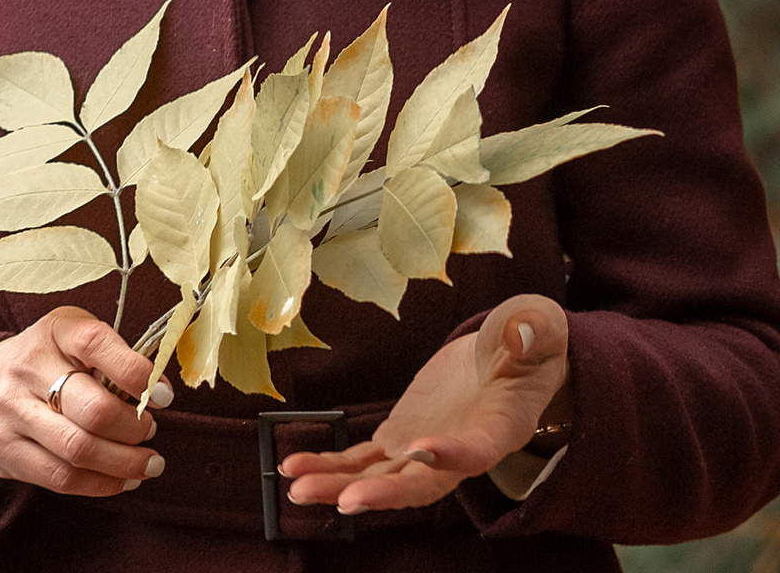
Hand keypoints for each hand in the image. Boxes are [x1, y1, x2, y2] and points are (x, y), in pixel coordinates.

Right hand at [0, 308, 173, 497]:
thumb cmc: (39, 367)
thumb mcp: (67, 344)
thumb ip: (108, 360)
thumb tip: (156, 395)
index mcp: (51, 331)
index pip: (95, 343)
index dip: (137, 373)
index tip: (164, 396)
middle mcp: (25, 366)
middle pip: (93, 409)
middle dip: (134, 430)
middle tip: (149, 433)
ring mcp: (9, 409)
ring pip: (80, 449)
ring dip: (125, 464)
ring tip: (147, 464)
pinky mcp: (2, 448)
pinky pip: (62, 477)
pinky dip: (102, 484)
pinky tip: (120, 480)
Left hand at [278, 294, 570, 514]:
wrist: (510, 361)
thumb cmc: (530, 344)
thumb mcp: (539, 330)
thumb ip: (533, 332)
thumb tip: (524, 332)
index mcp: (498, 428)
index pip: (476, 451)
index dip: (450, 456)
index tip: (421, 450)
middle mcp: (458, 451)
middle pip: (420, 484)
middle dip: (381, 494)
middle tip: (344, 501)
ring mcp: (424, 448)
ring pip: (381, 477)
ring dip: (340, 486)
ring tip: (298, 489)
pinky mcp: (399, 436)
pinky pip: (361, 458)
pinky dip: (330, 464)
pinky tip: (292, 467)